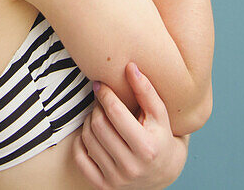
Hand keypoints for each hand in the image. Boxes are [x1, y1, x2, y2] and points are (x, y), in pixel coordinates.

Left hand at [72, 62, 189, 188]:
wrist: (164, 173)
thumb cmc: (161, 137)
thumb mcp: (160, 114)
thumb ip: (146, 90)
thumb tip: (130, 67)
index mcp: (146, 147)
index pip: (115, 112)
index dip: (105, 94)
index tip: (101, 85)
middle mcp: (131, 167)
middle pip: (98, 124)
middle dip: (97, 107)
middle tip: (101, 101)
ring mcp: (116, 179)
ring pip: (87, 138)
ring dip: (89, 121)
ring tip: (99, 116)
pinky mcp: (103, 186)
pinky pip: (80, 159)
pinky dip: (80, 142)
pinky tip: (92, 134)